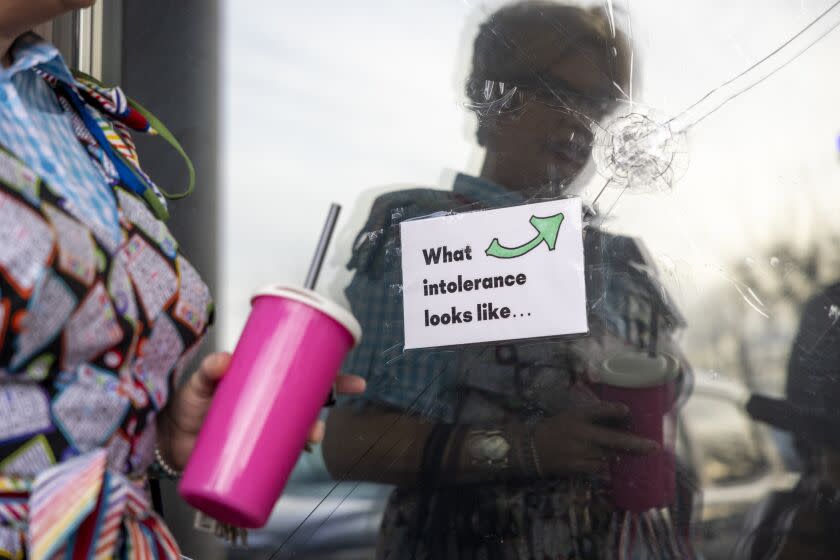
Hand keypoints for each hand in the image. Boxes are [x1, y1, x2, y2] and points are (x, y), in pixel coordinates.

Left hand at [156, 352, 366, 469]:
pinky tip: (296, 462)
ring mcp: (264, 431)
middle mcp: (270, 406)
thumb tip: (224, 360)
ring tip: (309, 438)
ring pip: (299, 432)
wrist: (165, 438)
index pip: (304, 376)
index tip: (354, 382)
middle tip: (328, 415)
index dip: (332, 378)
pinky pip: (281, 458)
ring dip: (311, 436)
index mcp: (264, 383)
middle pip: (309, 404)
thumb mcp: (199, 383)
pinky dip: (291, 461)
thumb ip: (209, 370)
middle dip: (329, 408)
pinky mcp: (255, 454)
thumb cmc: (186, 405)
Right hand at [533, 401, 658, 474]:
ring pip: (609, 455)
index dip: (615, 410)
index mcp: (577, 417)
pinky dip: (605, 464)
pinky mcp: (578, 467)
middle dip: (636, 444)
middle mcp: (581, 433)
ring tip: (635, 452)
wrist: (532, 449)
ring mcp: (580, 452)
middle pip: (614, 439)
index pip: (599, 410)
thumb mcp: (571, 416)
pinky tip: (607, 461)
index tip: (628, 410)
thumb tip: (622, 415)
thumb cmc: (554, 429)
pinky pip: (599, 467)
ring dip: (621, 454)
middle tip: (654, 447)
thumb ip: (593, 415)